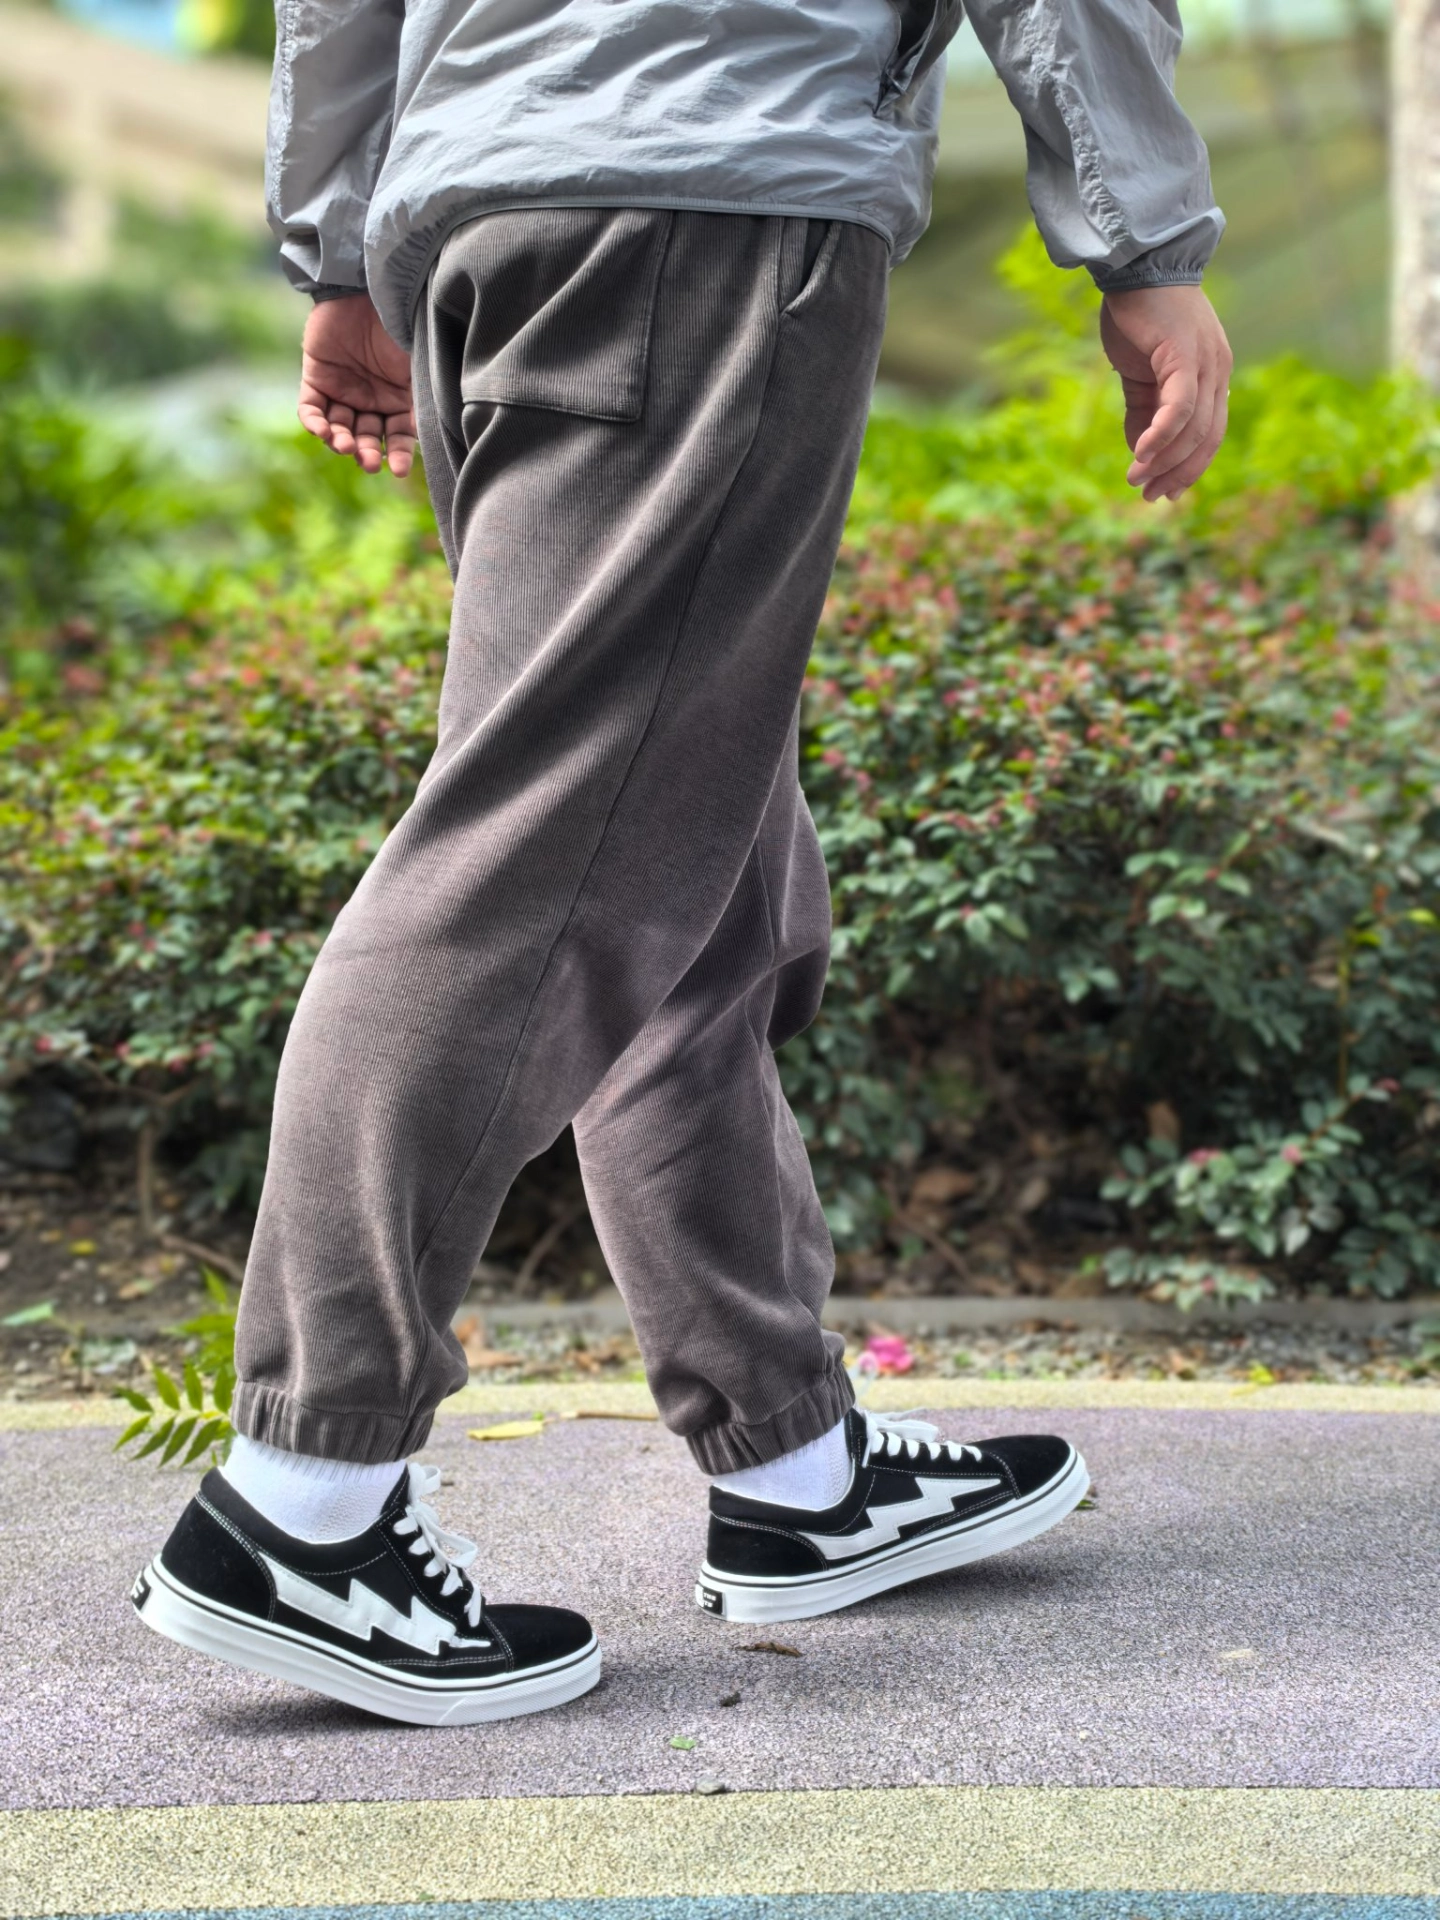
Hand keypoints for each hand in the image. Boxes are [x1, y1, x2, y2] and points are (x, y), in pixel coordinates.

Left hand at [297, 293, 415, 476]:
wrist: (368, 285)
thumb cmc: (401, 323)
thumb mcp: (419, 365)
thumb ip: (420, 399)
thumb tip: (425, 435)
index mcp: (399, 400)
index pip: (397, 437)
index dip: (397, 455)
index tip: (396, 471)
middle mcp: (371, 400)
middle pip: (366, 438)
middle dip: (366, 453)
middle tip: (368, 462)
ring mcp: (342, 390)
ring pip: (339, 428)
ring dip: (340, 442)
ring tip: (343, 445)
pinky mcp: (316, 377)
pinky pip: (311, 408)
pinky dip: (314, 422)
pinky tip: (321, 431)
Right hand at [1099, 285, 1231, 501]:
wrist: (1136, 267)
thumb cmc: (1139, 315)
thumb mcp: (1141, 373)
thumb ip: (1143, 410)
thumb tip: (1139, 450)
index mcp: (1212, 375)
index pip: (1209, 434)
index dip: (1188, 468)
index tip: (1163, 492)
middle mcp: (1218, 371)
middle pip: (1205, 439)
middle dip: (1177, 473)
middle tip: (1148, 495)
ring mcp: (1206, 363)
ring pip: (1192, 429)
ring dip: (1163, 460)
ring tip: (1136, 479)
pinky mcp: (1186, 356)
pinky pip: (1179, 407)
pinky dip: (1162, 435)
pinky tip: (1140, 454)